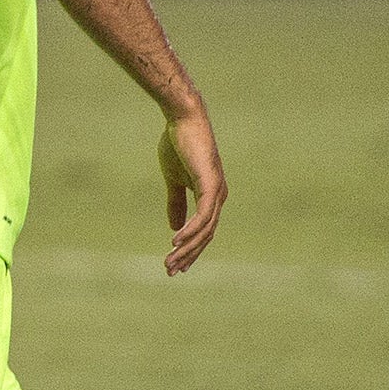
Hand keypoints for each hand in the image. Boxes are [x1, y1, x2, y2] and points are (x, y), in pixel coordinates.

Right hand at [160, 103, 226, 274]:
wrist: (182, 119)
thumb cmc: (178, 144)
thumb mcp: (173, 178)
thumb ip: (176, 201)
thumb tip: (175, 228)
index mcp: (211, 196)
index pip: (203, 230)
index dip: (189, 249)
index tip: (174, 264)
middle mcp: (219, 197)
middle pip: (205, 236)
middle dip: (188, 255)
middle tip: (170, 270)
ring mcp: (217, 192)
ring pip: (204, 230)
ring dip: (186, 247)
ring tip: (169, 260)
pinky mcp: (211, 186)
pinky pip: (203, 216)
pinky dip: (190, 230)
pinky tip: (176, 240)